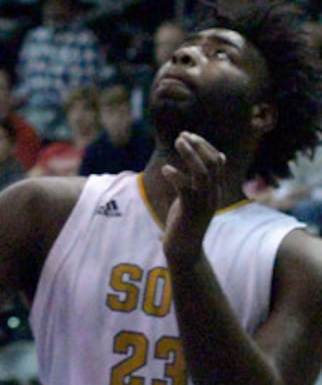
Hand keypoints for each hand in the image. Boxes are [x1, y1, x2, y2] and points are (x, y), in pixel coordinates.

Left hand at [163, 130, 224, 266]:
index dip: (205, 146)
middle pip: (213, 164)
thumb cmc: (186, 221)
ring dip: (190, 155)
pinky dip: (177, 176)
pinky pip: (186, 190)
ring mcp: (203, 203)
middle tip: (183, 135)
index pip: (218, 162)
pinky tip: (166, 170)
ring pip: (203, 174)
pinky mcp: (190, 212)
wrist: (184, 249)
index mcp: (214, 190)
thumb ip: (198, 181)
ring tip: (178, 141)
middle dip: (199, 146)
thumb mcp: (194, 198)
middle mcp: (212, 194)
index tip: (189, 135)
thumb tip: (210, 159)